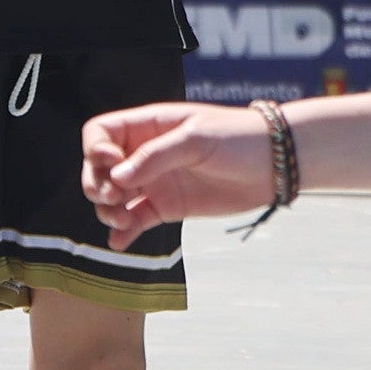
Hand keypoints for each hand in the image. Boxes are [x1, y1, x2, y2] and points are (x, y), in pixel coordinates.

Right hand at [80, 96, 270, 242]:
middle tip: (115, 197)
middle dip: (96, 184)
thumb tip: (118, 176)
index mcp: (148, 126)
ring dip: (108, 211)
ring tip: (123, 221)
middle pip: (99, 168)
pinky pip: (136, 220)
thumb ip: (156, 156)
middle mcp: (145, 154)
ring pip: (113, 197)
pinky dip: (124, 233)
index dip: (96, 150)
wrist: (274, 164)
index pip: (101, 133)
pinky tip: (120, 243)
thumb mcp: (197, 139)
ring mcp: (154, 182)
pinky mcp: (167, 207)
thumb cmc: (238, 138)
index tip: (113, 165)